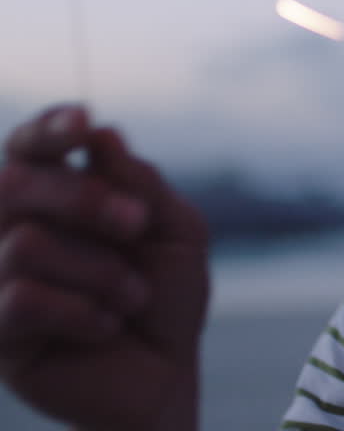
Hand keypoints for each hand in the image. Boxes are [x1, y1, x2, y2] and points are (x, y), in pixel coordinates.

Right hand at [0, 105, 208, 430]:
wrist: (168, 371)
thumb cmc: (168, 294)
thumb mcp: (176, 231)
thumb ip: (142, 185)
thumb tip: (103, 136)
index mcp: (58, 194)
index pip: (31, 144)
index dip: (48, 127)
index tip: (83, 122)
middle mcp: (17, 227)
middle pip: (15, 182)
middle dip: (84, 199)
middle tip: (137, 224)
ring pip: (25, 244)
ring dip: (101, 271)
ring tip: (133, 297)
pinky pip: (22, 300)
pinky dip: (84, 312)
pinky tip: (108, 327)